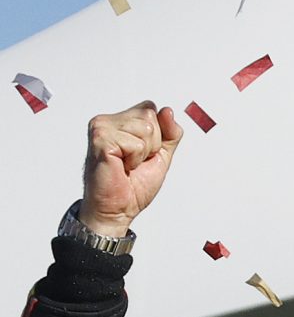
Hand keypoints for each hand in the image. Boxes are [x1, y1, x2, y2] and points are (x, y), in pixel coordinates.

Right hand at [81, 101, 183, 235]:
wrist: (117, 208)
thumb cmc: (134, 184)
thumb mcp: (161, 154)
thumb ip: (170, 132)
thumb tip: (168, 111)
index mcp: (120, 121)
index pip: (151, 108)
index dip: (158, 134)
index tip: (144, 152)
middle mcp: (108, 120)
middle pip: (150, 115)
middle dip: (152, 143)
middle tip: (135, 161)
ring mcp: (101, 128)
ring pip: (146, 128)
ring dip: (143, 153)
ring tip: (128, 164)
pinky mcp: (100, 139)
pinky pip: (136, 143)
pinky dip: (135, 159)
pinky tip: (121, 166)